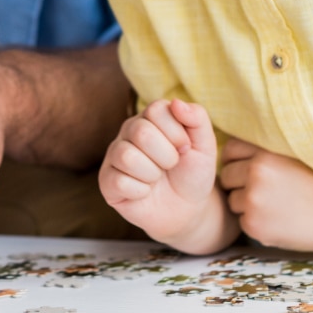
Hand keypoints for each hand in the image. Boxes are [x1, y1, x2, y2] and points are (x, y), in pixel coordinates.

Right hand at [99, 98, 218, 243]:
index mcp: (149, 117)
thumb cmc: (192, 173)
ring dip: (152, 174)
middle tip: (171, 165)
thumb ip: (197, 119)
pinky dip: (141, 192)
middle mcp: (128, 132)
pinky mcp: (107, 181)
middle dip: (167, 156)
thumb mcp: (205, 146)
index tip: (185, 149)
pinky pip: (119, 182)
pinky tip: (144, 192)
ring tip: (156, 178)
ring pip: (127, 156)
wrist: (186, 209)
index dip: (177, 133)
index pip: (156, 110)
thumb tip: (177, 102)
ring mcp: (114, 155)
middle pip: (141, 132)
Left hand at [220, 139, 312, 251]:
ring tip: (273, 206)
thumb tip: (232, 148)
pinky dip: (254, 221)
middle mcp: (254, 174)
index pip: (230, 150)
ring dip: (245, 204)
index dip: (235, 159)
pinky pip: (242, 220)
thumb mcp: (289, 155)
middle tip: (261, 190)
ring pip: (232, 200)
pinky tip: (276, 220)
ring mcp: (253, 200)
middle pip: (226, 176)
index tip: (244, 167)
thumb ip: (262, 151)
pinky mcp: (254, 224)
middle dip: (237, 183)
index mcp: (263, 154)